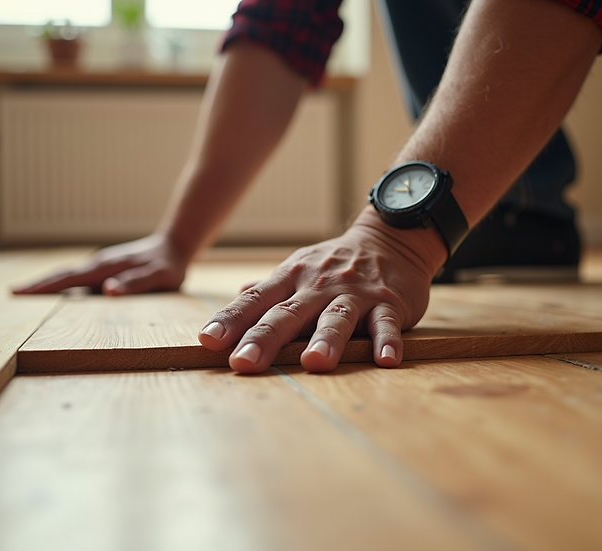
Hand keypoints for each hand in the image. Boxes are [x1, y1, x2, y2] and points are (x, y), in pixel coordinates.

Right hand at [12, 234, 186, 294]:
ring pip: (68, 276)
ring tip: (25, 294)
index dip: (44, 287)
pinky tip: (57, 292)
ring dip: (46, 284)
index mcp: (105, 268)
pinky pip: (78, 277)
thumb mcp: (158, 278)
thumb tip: (108, 290)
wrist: (174, 244)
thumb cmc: (168, 265)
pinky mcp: (105, 268)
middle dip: (36, 285)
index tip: (19, 293)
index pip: (68, 279)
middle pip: (61, 276)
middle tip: (11, 294)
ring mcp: (100, 265)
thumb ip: (135, 284)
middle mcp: (98, 264)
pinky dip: (62, 283)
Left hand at [197, 212, 446, 372]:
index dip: (232, 320)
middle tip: (244, 363)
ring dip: (326, 339)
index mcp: (292, 279)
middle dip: (265, 338)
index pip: (256, 301)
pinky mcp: (389, 303)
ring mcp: (355, 294)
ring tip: (315, 362)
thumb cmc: (336, 263)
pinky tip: (386, 360)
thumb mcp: (298, 269)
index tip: (209, 341)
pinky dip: (387, 340)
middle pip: (288, 313)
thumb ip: (267, 290)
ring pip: (337, 317)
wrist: (391, 237)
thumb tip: (236, 298)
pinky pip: (387, 323)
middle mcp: (319, 286)